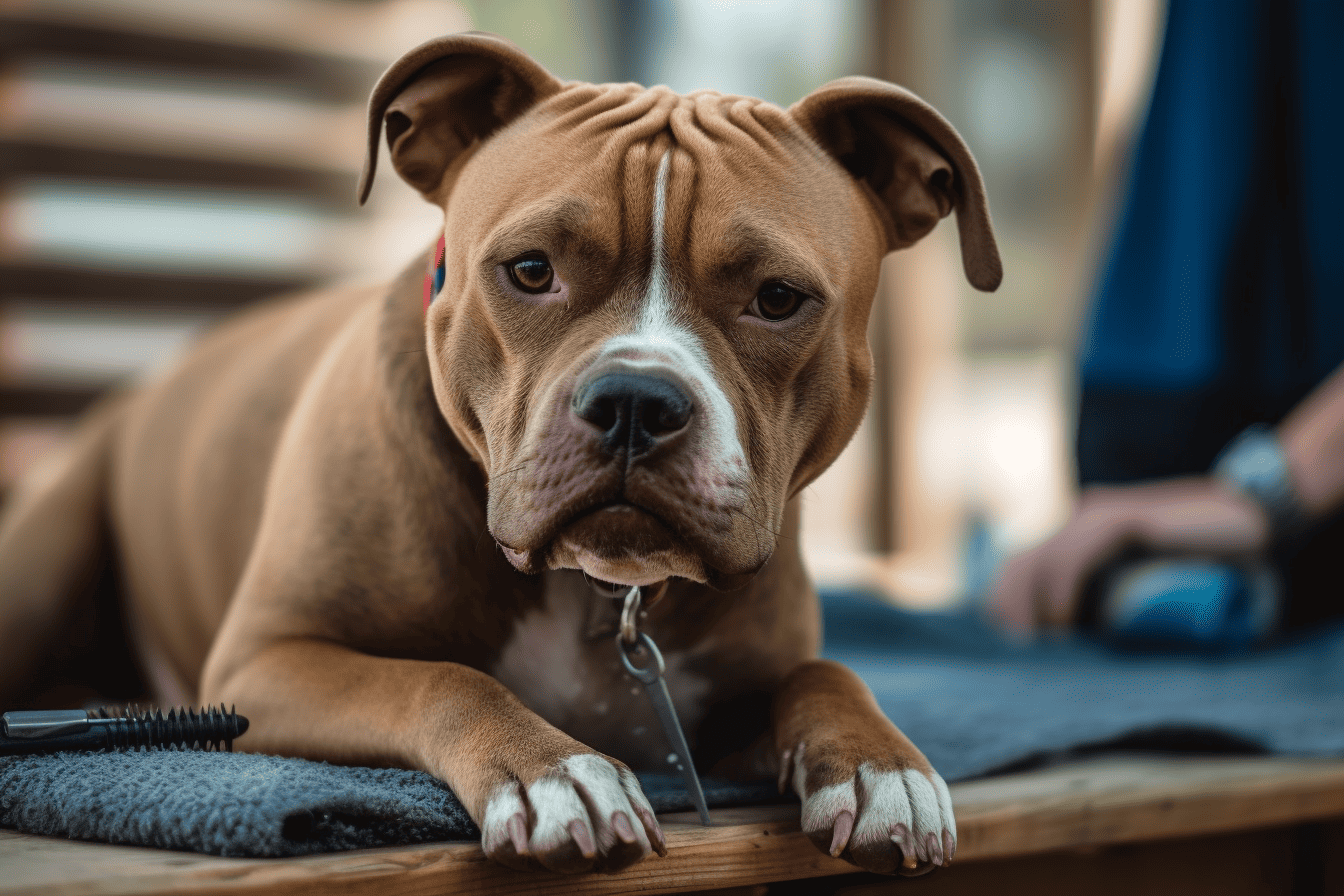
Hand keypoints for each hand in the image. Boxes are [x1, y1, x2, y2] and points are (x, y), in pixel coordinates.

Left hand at [988, 478, 1268, 634]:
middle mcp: (1081, 519)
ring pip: (1039, 562)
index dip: (1008, 606)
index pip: (1022, 567)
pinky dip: (1061, 592)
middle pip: (1018, 566)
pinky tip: (1063, 622)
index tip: (1015, 648)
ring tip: (1042, 649)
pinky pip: (1074, 558)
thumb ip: (1116, 601)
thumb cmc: (1206, 560)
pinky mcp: (1122, 519)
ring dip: (1032, 609)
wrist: (1255, 521)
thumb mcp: (1145, 585)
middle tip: (1019, 657)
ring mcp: (1097, 515)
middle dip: (1009, 612)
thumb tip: (1087, 651)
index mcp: (1079, 532)